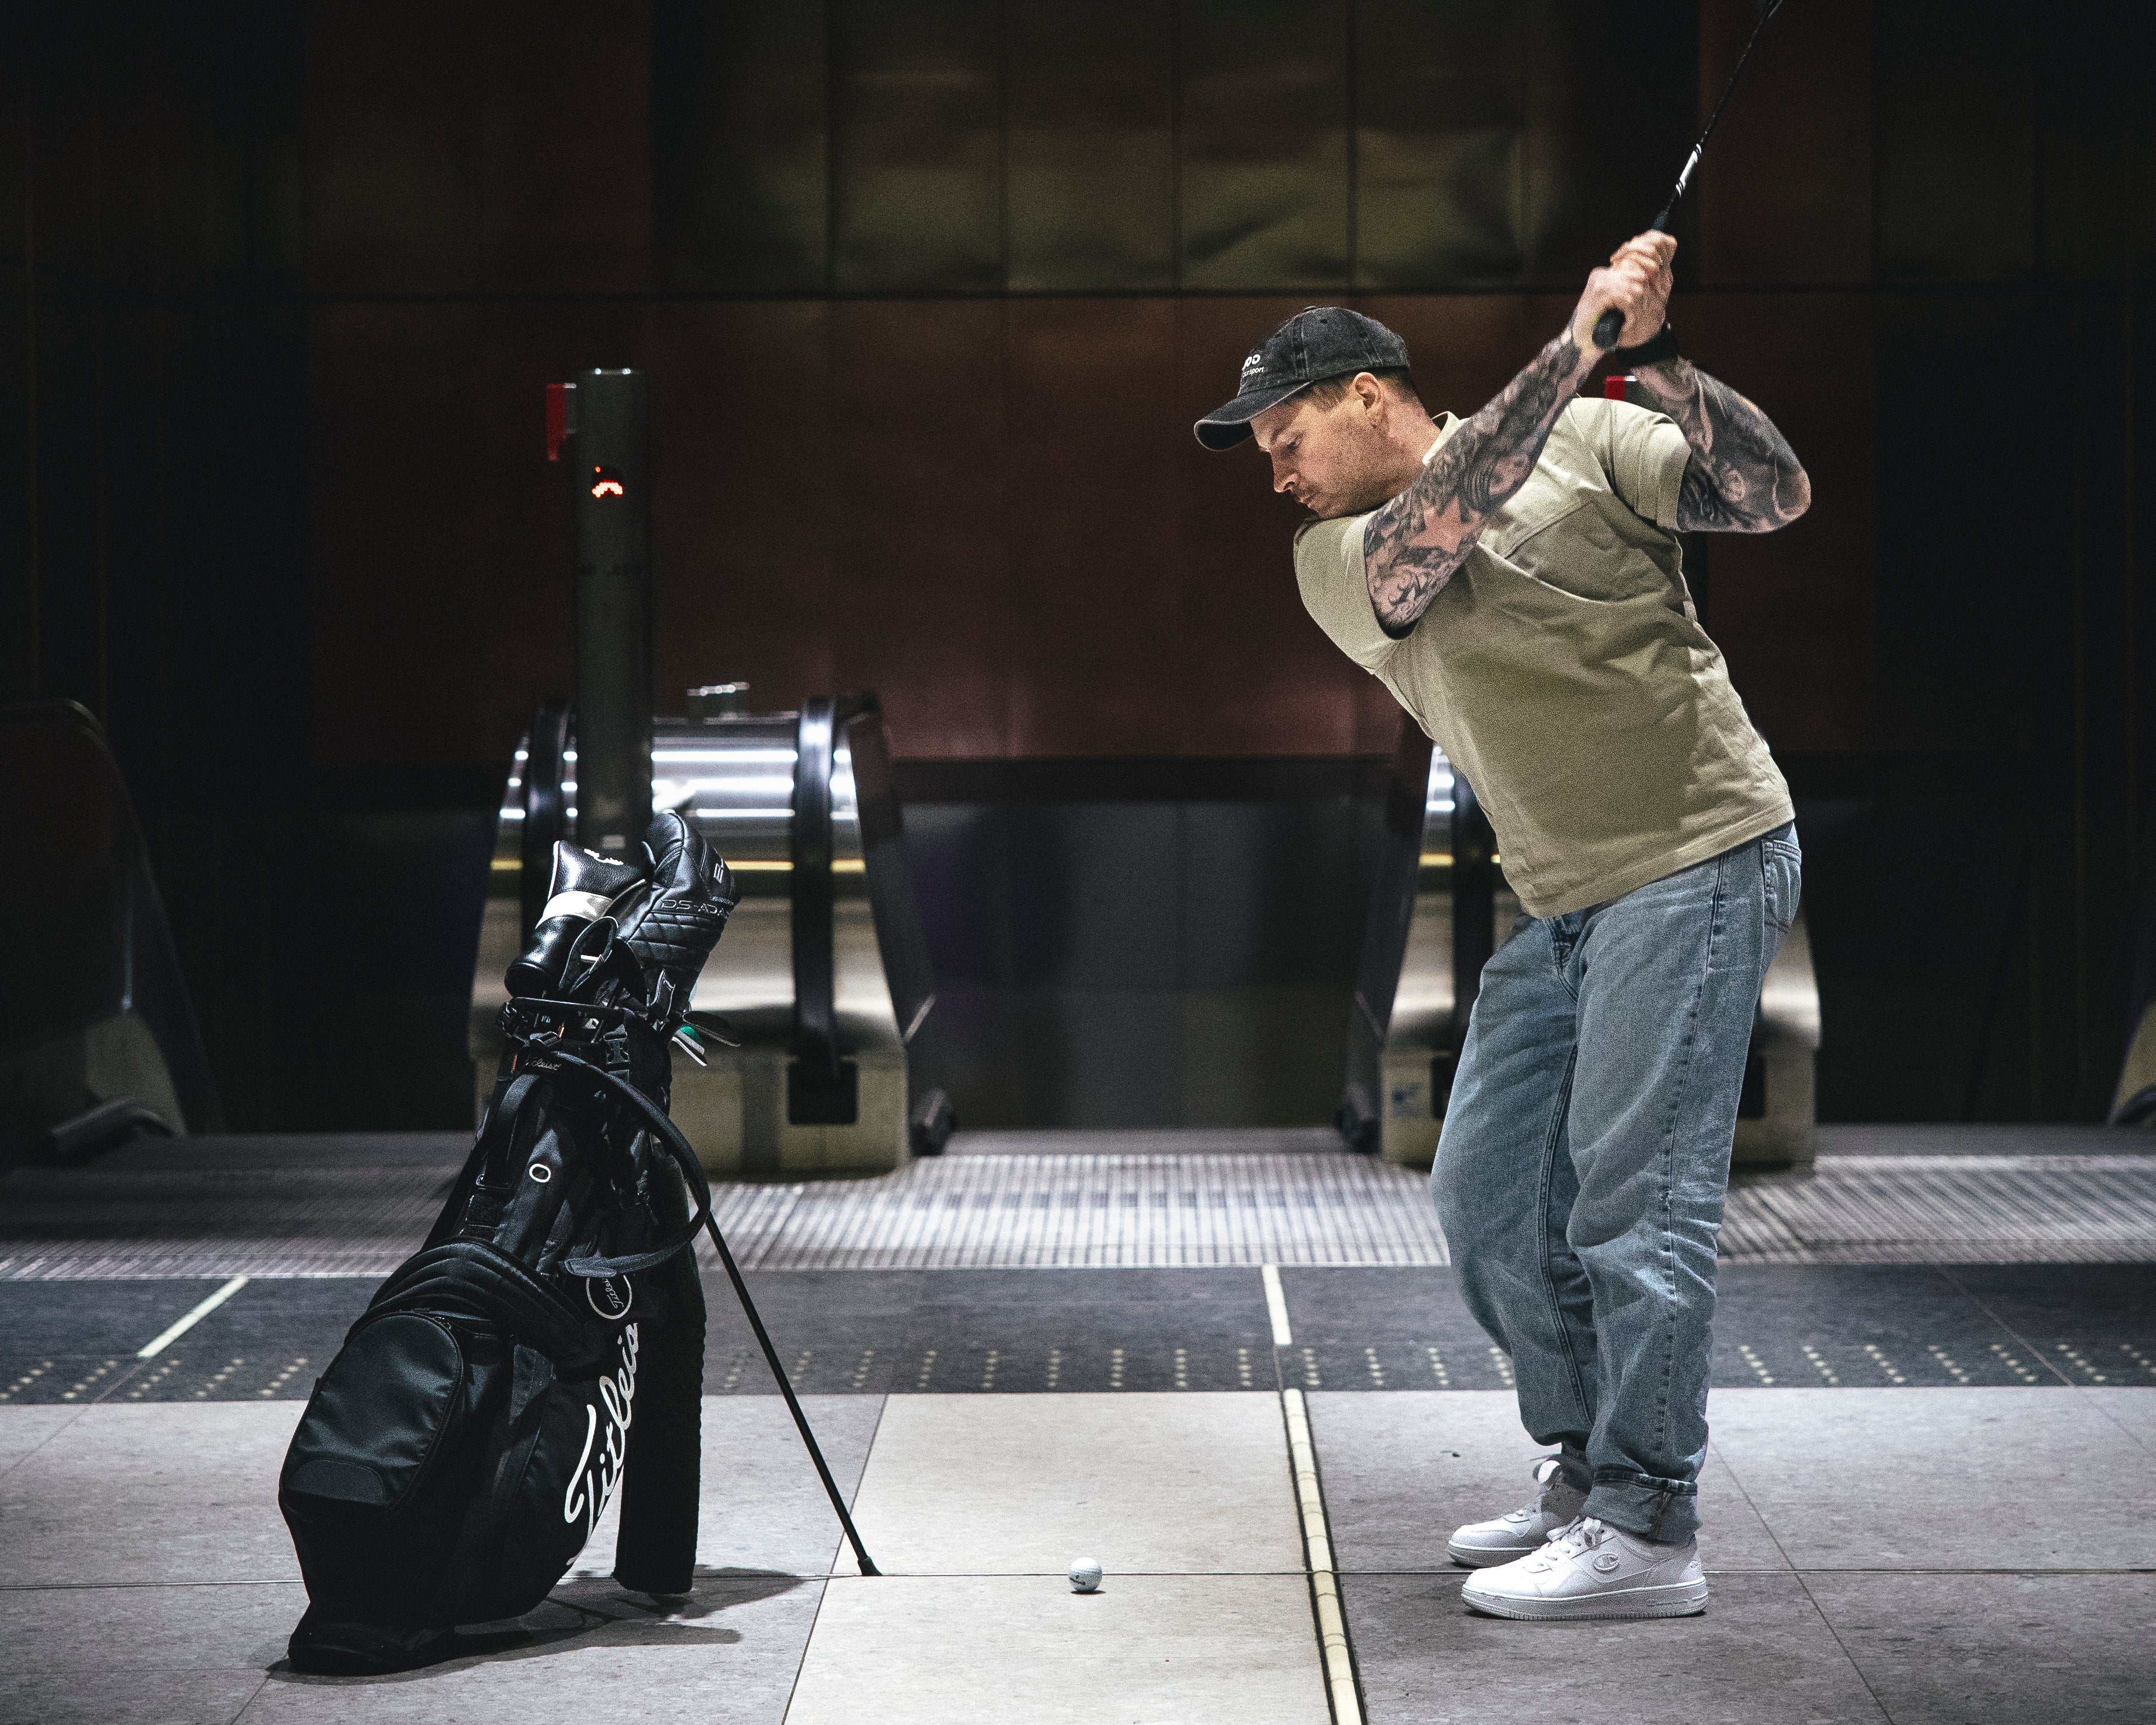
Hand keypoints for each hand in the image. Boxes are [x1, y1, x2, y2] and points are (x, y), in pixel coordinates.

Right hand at [1571, 231, 1676, 350]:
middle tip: (1636, 317)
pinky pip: (1629, 301)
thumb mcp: (1613, 305)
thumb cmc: (1596, 328)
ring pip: (1636, 290)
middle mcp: (1601, 274)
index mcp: (1602, 274)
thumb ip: (1624, 290)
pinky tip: (1624, 326)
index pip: (1635, 272)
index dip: (1644, 291)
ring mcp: (1600, 283)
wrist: (1578, 346)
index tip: (1640, 309)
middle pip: (1638, 278)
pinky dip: (1631, 316)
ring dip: (1637, 310)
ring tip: (1629, 322)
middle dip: (1643, 300)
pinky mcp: (1602, 293)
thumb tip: (1652, 279)